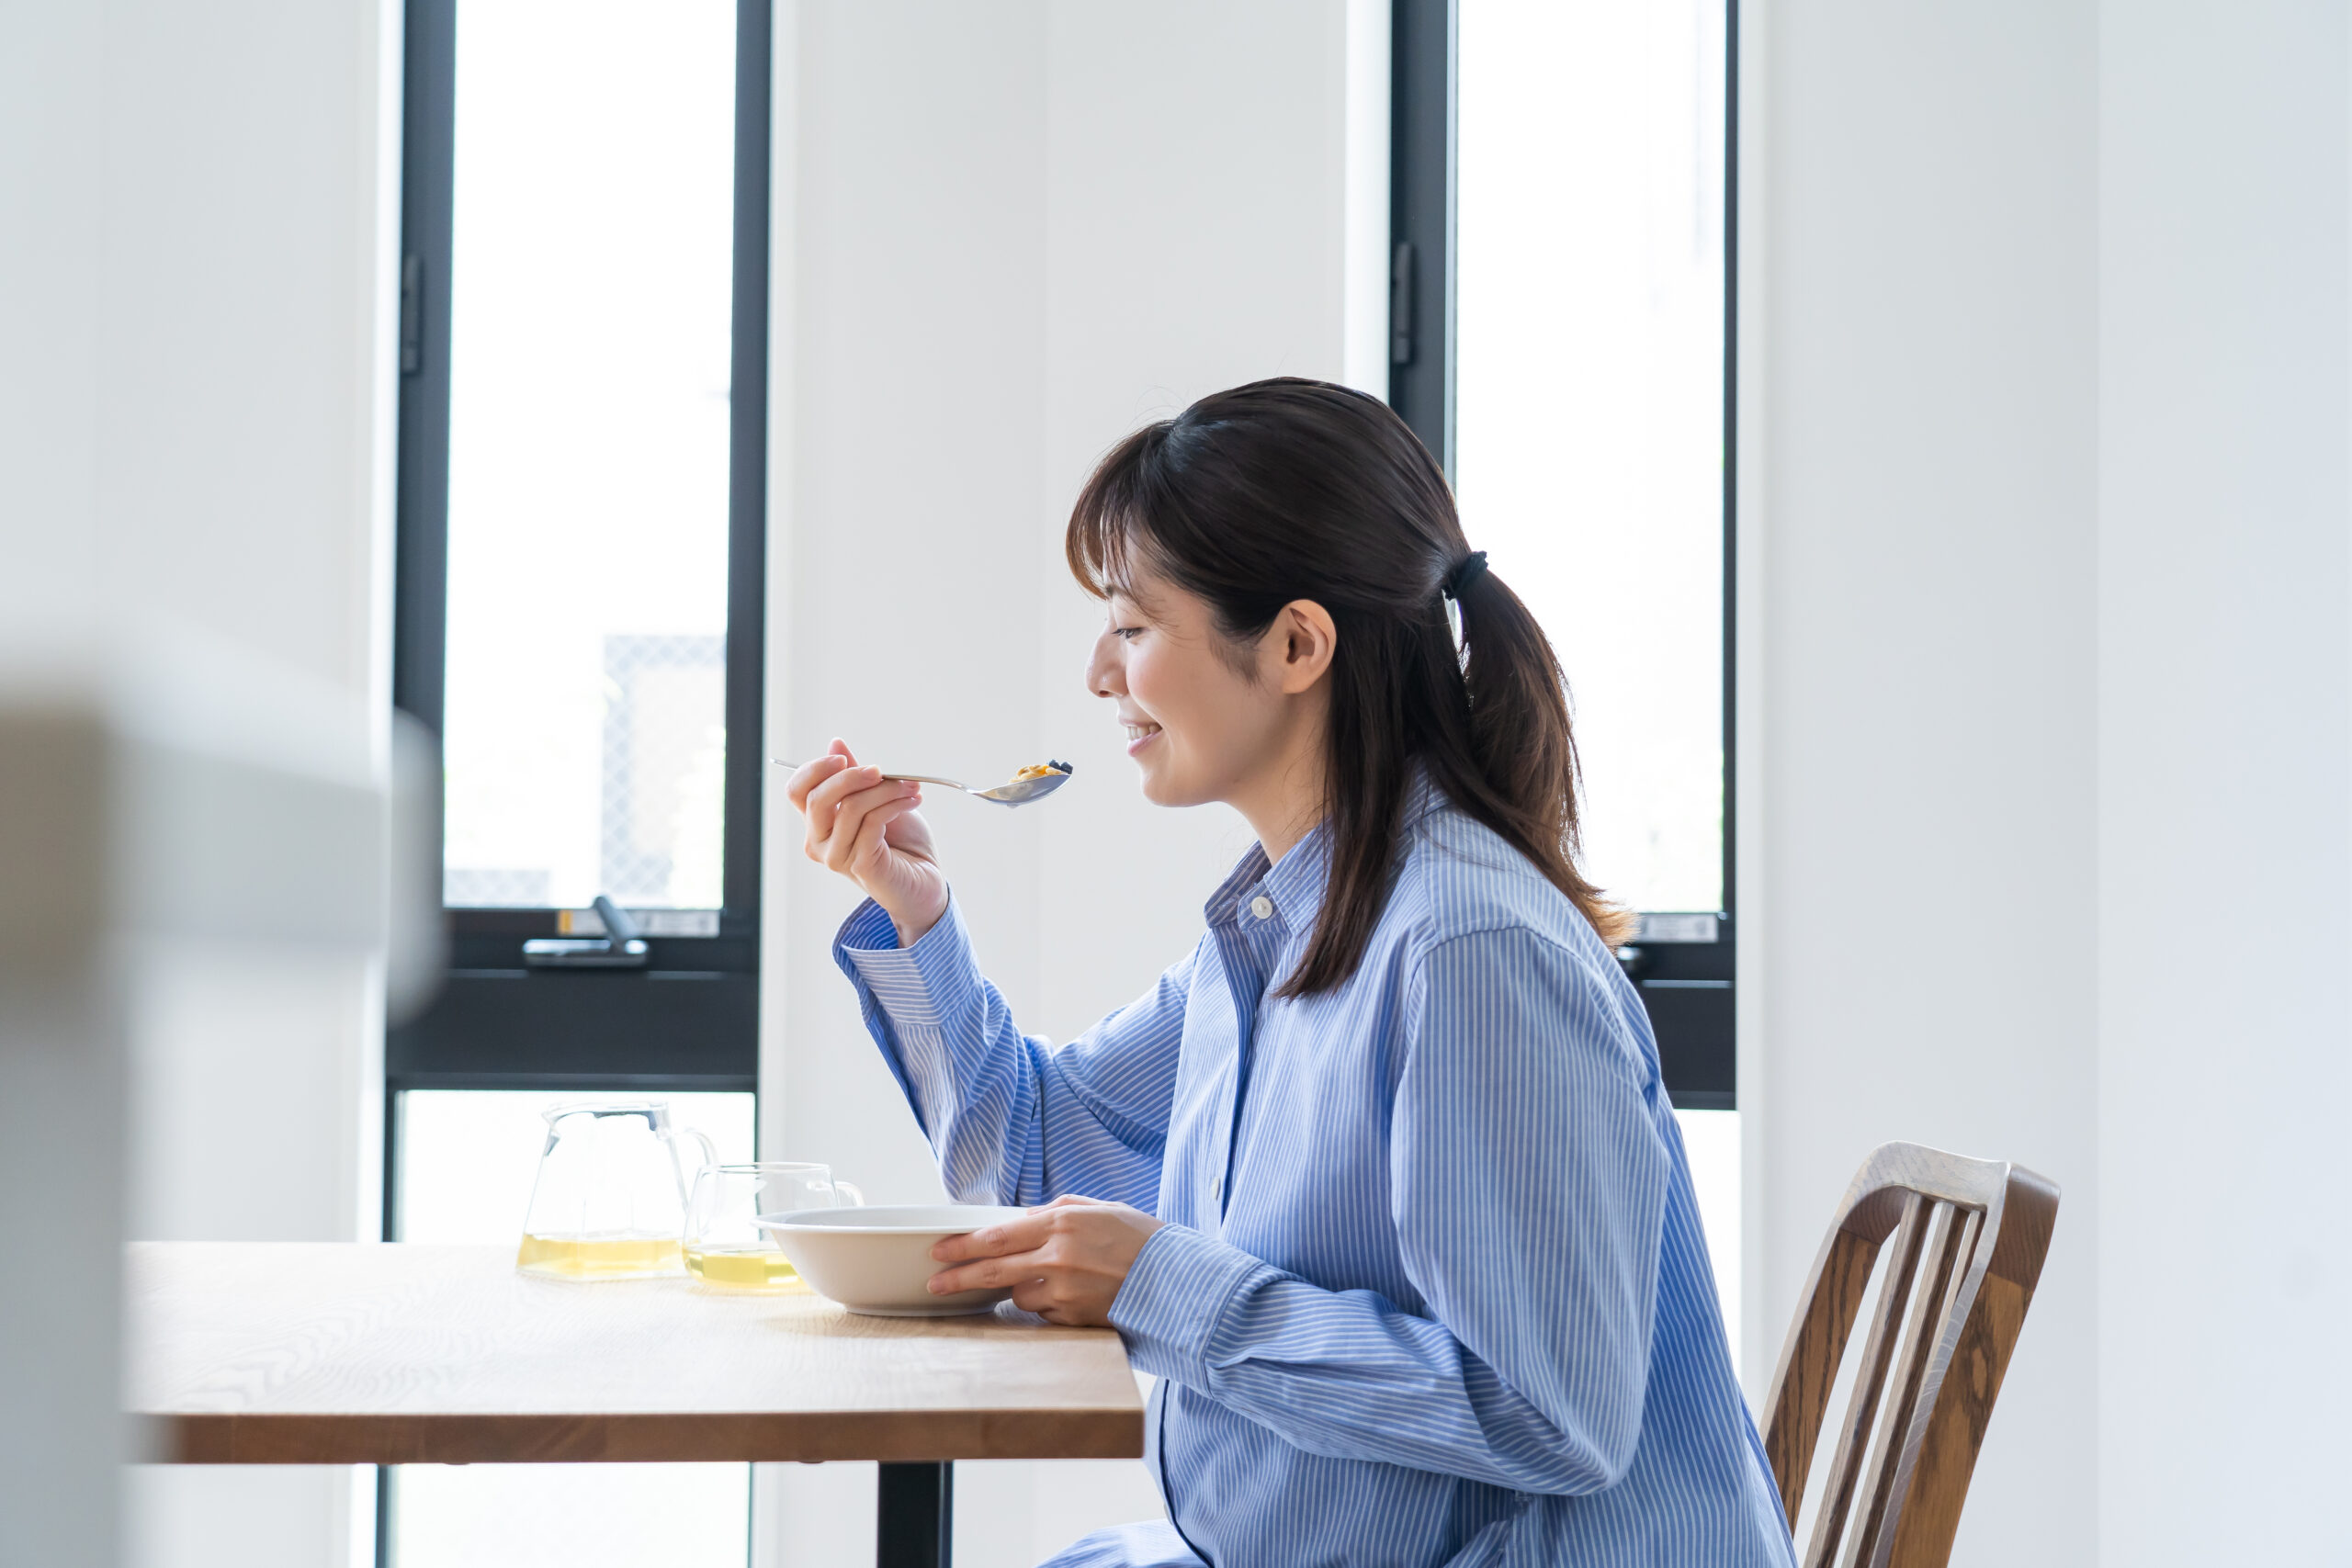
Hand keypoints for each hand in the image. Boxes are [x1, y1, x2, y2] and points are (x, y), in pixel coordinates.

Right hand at [785, 740, 948, 944]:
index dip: (815, 769)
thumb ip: (855, 776)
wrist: (925, 879)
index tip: (843, 758)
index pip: (797, 791)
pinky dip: (894, 805)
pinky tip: (911, 802)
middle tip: (881, 771)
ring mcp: (837, 857)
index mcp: (818, 822)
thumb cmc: (902, 841)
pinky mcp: (860, 866)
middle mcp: (819, 842)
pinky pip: (872, 823)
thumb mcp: (878, 798)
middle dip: (851, 776)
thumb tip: (835, 743)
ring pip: (850, 808)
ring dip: (885, 790)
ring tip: (910, 788)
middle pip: (817, 799)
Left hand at [926, 1195, 1164, 1326]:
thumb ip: (1059, 1210)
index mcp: (1061, 1224)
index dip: (962, 1245)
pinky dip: (1047, 1304)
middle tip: (935, 1283)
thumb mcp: (1101, 1209)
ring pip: (1018, 1296)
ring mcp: (1064, 1292)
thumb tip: (1026, 1217)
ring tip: (1049, 1280)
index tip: (939, 1250)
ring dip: (1019, 1289)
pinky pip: (1044, 1313)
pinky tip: (1071, 1294)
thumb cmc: (1141, 1239)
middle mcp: (1057, 1258)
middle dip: (957, 1278)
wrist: (1177, 1280)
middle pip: (992, 1272)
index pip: (996, 1236)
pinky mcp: (1073, 1319)